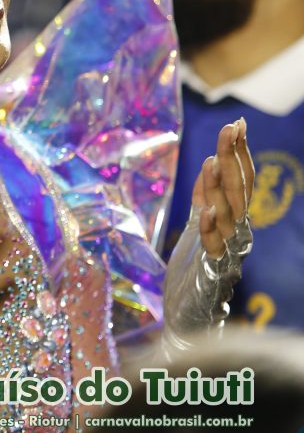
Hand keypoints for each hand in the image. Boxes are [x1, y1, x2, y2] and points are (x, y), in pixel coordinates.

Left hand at [190, 117, 253, 258]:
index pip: (241, 179)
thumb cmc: (196, 263)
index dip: (239, 152)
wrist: (191, 308)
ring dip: (219, 186)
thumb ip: (205, 194)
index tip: (237, 123)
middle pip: (237, 189)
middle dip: (233, 157)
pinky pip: (214, 246)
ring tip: (212, 161)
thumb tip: (211, 162)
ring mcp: (227, 248)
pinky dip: (211, 228)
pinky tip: (205, 211)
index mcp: (234, 216)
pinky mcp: (212, 268)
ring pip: (227, 213)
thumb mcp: (199, 220)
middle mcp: (236, 229)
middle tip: (230, 128)